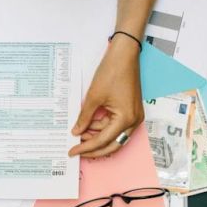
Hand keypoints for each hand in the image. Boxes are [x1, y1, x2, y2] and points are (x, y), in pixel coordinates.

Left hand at [69, 36, 143, 157]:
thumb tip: (76, 132)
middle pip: (112, 145)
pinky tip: (89, 126)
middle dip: (94, 149)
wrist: (124, 55)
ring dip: (97, 137)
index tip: (72, 151)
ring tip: (79, 134)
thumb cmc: (112, 72)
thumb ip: (84, 118)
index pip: (102, 140)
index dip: (86, 148)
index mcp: (126, 119)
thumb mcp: (93, 97)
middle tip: (77, 151)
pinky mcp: (130, 111)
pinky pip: (116, 126)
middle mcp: (133, 121)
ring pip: (114, 136)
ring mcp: (134, 116)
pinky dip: (102, 128)